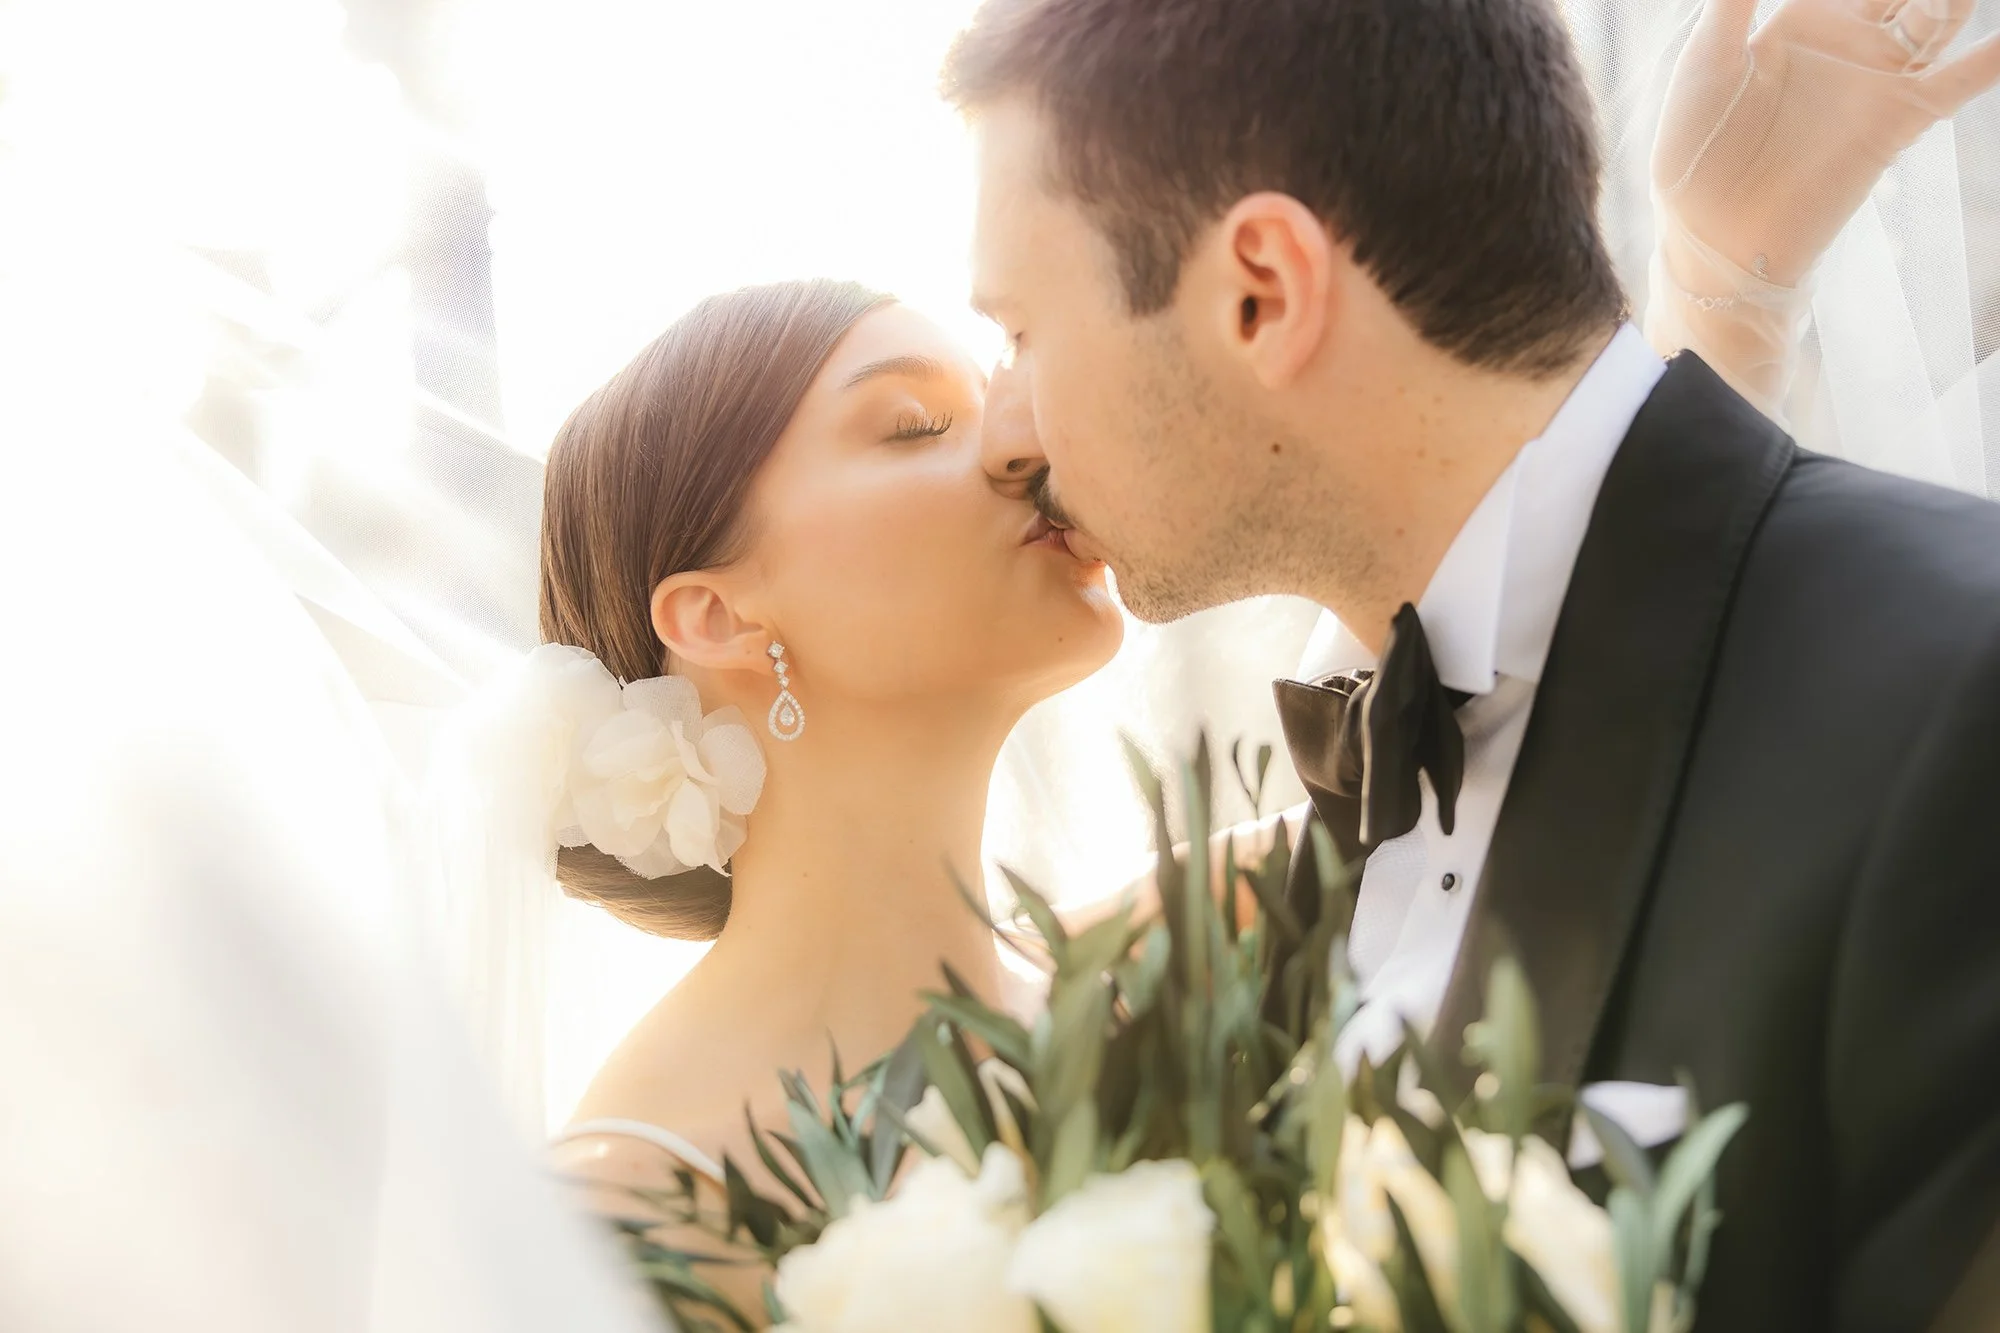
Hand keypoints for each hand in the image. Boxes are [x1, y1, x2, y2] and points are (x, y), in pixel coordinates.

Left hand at [1655, 0, 1999, 287]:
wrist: (1714, 235)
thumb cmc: (1695, 154)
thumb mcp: (1706, 64)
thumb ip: (1733, 1)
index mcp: (1800, 21)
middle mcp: (1849, 41)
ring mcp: (1879, 79)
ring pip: (1941, 11)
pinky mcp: (1901, 119)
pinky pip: (1963, 78)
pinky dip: (1994, 55)